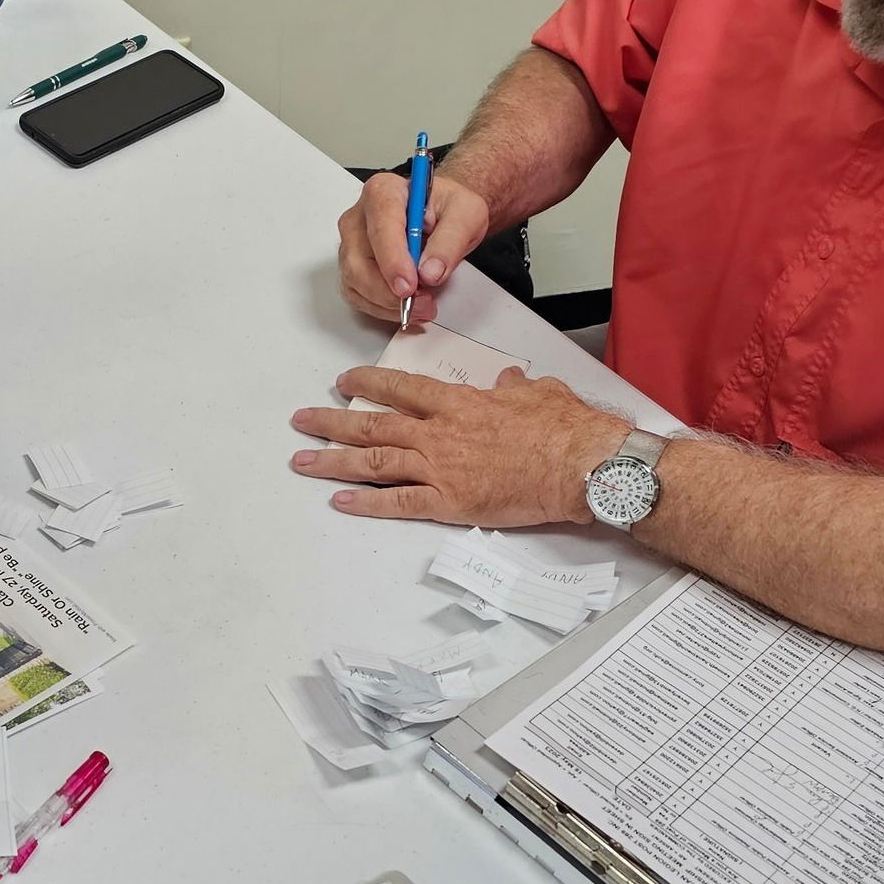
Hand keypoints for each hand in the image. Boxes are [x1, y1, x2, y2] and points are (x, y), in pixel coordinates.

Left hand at [288, 366, 627, 524]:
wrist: (581, 465)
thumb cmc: (565, 429)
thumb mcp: (539, 393)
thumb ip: (515, 388)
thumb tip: (508, 381)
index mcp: (459, 403)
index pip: (402, 388)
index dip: (369, 383)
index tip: (345, 381)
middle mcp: (439, 433)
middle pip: (373, 424)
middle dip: (332, 421)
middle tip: (302, 421)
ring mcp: (441, 468)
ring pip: (374, 462)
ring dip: (334, 461)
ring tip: (302, 461)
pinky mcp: (450, 502)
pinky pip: (398, 503)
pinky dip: (366, 503)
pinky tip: (340, 501)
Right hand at [337, 172, 489, 324]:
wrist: (441, 216)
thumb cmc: (448, 209)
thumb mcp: (467, 214)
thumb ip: (451, 240)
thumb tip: (430, 271)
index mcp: (384, 191)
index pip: (380, 226)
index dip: (392, 259)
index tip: (409, 285)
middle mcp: (360, 216)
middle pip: (359, 260)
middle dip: (389, 291)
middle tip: (424, 301)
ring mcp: (352, 242)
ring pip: (355, 281)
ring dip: (388, 303)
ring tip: (423, 304)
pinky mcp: (352, 266)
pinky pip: (357, 295)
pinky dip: (382, 308)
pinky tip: (407, 306)